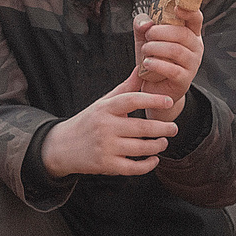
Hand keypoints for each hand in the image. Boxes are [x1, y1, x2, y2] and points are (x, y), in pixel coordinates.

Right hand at [38, 91, 178, 178]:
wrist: (62, 146)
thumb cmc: (89, 121)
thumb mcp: (104, 102)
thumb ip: (125, 88)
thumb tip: (141, 68)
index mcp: (106, 108)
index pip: (132, 100)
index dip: (152, 100)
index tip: (169, 101)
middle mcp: (105, 127)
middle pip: (141, 127)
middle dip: (162, 128)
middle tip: (174, 128)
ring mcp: (106, 147)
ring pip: (140, 148)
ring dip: (157, 146)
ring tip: (164, 142)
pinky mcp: (106, 165)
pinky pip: (133, 167)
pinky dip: (148, 165)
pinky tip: (154, 159)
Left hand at [125, 2, 203, 118]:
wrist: (153, 88)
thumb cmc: (154, 59)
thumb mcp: (145, 38)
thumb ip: (143, 24)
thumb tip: (145, 23)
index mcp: (190, 33)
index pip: (196, 18)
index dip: (189, 10)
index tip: (176, 7)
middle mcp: (195, 47)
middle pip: (182, 33)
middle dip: (160, 32)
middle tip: (148, 36)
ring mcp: (192, 64)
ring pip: (176, 50)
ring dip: (155, 48)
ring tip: (145, 50)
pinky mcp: (185, 80)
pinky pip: (172, 69)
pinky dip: (156, 64)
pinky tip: (147, 63)